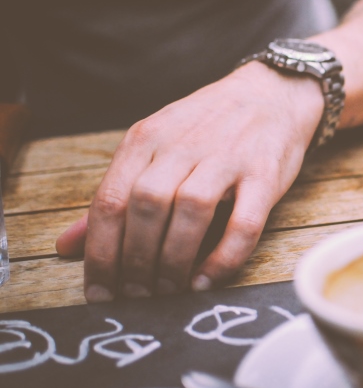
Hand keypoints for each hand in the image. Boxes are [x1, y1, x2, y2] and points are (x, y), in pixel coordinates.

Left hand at [56, 62, 323, 301]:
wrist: (271, 92)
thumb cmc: (208, 127)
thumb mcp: (154, 146)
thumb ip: (115, 194)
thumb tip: (66, 246)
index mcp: (147, 138)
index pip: (110, 200)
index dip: (100, 253)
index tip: (101, 291)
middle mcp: (183, 144)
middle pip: (146, 206)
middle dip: (135, 261)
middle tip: (137, 295)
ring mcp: (227, 157)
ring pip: (191, 211)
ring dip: (174, 259)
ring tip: (168, 290)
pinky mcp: (264, 173)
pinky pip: (244, 222)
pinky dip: (224, 256)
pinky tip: (207, 279)